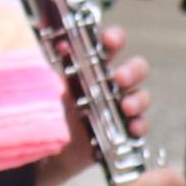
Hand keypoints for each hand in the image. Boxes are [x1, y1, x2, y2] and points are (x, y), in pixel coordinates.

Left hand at [41, 22, 152, 185]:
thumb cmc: (47, 109)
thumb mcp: (44, 86)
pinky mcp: (121, 131)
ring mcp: (118, 108)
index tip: (109, 41)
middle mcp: (110, 84)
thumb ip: (47, 65)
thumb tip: (45, 36)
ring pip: (141, 96)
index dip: (114, 38)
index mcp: (92, 65)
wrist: (45, 149)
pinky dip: (139, 126)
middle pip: (135, 68)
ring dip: (137, 99)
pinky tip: (132, 129)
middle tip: (119, 78)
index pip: (110, 44)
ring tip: (125, 107)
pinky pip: (140, 126)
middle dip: (132, 70)